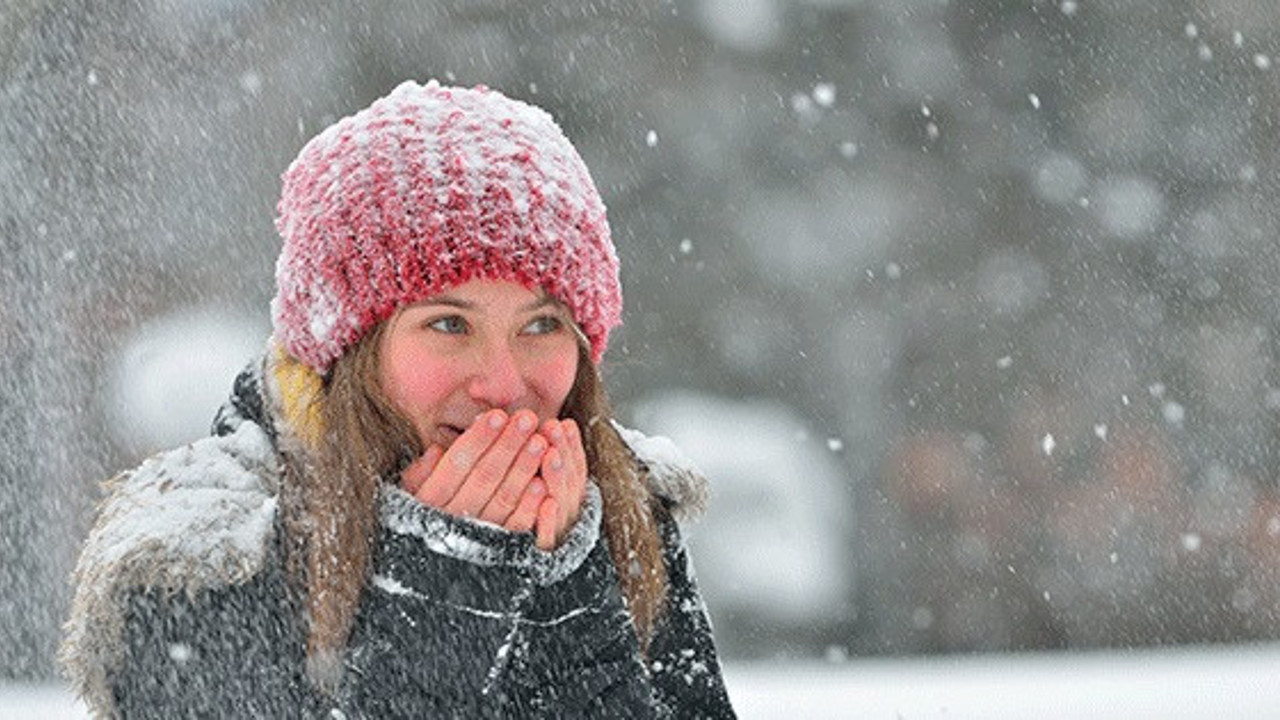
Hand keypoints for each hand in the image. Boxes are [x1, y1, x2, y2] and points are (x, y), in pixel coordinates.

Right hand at [399, 412, 586, 550]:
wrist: (424, 587)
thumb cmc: (415, 526)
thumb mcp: (406, 500)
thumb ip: (419, 475)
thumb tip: (437, 449)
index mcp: (427, 502)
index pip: (456, 464)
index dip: (478, 439)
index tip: (498, 416)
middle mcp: (450, 520)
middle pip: (483, 476)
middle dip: (507, 445)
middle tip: (528, 418)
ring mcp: (474, 539)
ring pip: (502, 499)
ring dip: (523, 469)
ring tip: (540, 442)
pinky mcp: (495, 555)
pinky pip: (514, 530)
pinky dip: (529, 509)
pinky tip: (542, 485)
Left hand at [530, 418, 588, 550]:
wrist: (521, 582)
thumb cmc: (521, 523)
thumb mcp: (542, 490)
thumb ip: (543, 462)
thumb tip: (555, 424)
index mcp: (566, 502)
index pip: (575, 471)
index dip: (571, 447)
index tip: (564, 423)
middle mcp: (564, 519)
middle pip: (569, 483)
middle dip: (563, 452)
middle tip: (552, 428)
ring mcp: (555, 537)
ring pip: (561, 505)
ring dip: (557, 478)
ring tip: (549, 453)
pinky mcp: (538, 558)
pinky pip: (546, 540)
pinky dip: (548, 522)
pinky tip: (546, 504)